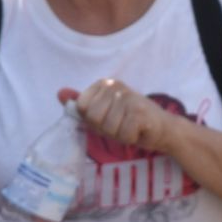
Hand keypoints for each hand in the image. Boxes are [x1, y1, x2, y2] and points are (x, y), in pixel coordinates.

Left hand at [61, 81, 176, 153]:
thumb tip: (59, 93)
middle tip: (121, 124)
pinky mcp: (140, 111)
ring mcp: (128, 96)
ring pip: (108, 128)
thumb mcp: (102, 112)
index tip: (108, 117)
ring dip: (119, 134)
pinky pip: (124, 135)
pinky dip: (131, 138)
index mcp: (103, 83)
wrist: (162, 128)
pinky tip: (139, 130)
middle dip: (106, 129)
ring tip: (130, 127)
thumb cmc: (129, 121)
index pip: (82, 107)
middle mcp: (115, 85)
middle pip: (94, 118)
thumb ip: (81, 103)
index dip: (93, 120)